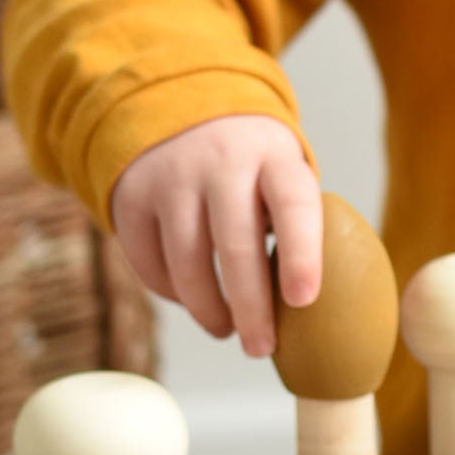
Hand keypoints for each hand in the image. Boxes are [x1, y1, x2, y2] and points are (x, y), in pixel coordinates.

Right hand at [110, 115, 321, 357]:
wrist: (179, 107)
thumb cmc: (253, 164)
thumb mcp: (285, 171)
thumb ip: (301, 223)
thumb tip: (322, 306)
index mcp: (275, 158)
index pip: (293, 206)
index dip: (301, 254)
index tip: (304, 300)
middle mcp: (222, 162)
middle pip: (236, 245)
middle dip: (252, 308)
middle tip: (262, 348)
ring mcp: (172, 177)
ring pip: (187, 262)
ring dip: (208, 310)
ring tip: (227, 331)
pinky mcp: (132, 196)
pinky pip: (149, 263)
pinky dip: (172, 293)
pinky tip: (193, 301)